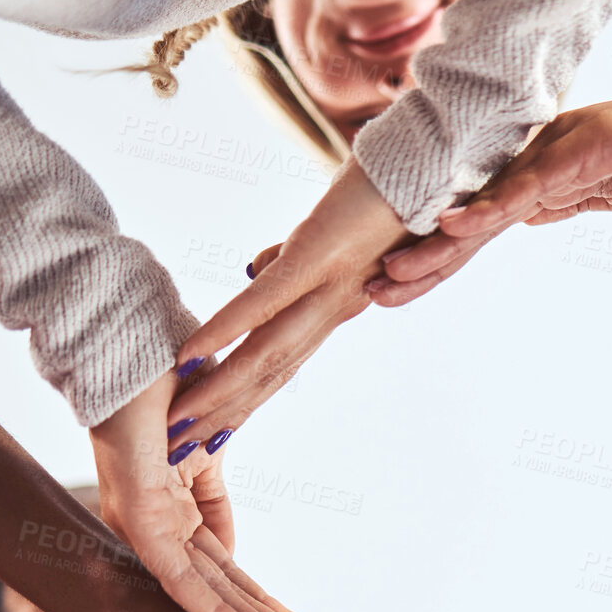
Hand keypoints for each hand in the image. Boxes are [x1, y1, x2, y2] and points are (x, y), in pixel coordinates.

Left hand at [89, 375, 316, 611]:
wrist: (134, 346)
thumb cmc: (162, 384)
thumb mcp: (206, 447)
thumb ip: (214, 498)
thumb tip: (232, 554)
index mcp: (169, 512)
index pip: (223, 570)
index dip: (261, 601)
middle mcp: (155, 528)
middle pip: (220, 589)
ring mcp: (144, 527)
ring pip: (203, 595)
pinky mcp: (138, 519)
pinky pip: (180, 580)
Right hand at [165, 160, 408, 451]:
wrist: (433, 159)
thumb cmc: (383, 190)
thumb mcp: (327, 231)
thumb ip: (289, 258)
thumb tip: (255, 272)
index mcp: (332, 305)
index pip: (279, 362)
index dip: (243, 400)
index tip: (205, 434)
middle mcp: (332, 307)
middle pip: (271, 373)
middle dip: (224, 415)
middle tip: (178, 451)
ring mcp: (327, 284)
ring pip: (267, 352)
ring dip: (221, 392)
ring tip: (182, 424)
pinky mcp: (318, 255)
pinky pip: (266, 300)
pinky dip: (227, 328)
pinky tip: (193, 353)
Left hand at [369, 72, 611, 305]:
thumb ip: (581, 200)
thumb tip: (535, 210)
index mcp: (556, 171)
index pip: (487, 223)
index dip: (442, 257)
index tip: (399, 291)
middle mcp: (552, 155)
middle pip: (474, 215)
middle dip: (422, 257)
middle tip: (371, 295)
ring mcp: (571, 145)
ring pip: (493, 201)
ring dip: (442, 241)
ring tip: (394, 274)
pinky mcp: (596, 142)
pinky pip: (536, 181)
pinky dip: (493, 205)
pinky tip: (453, 228)